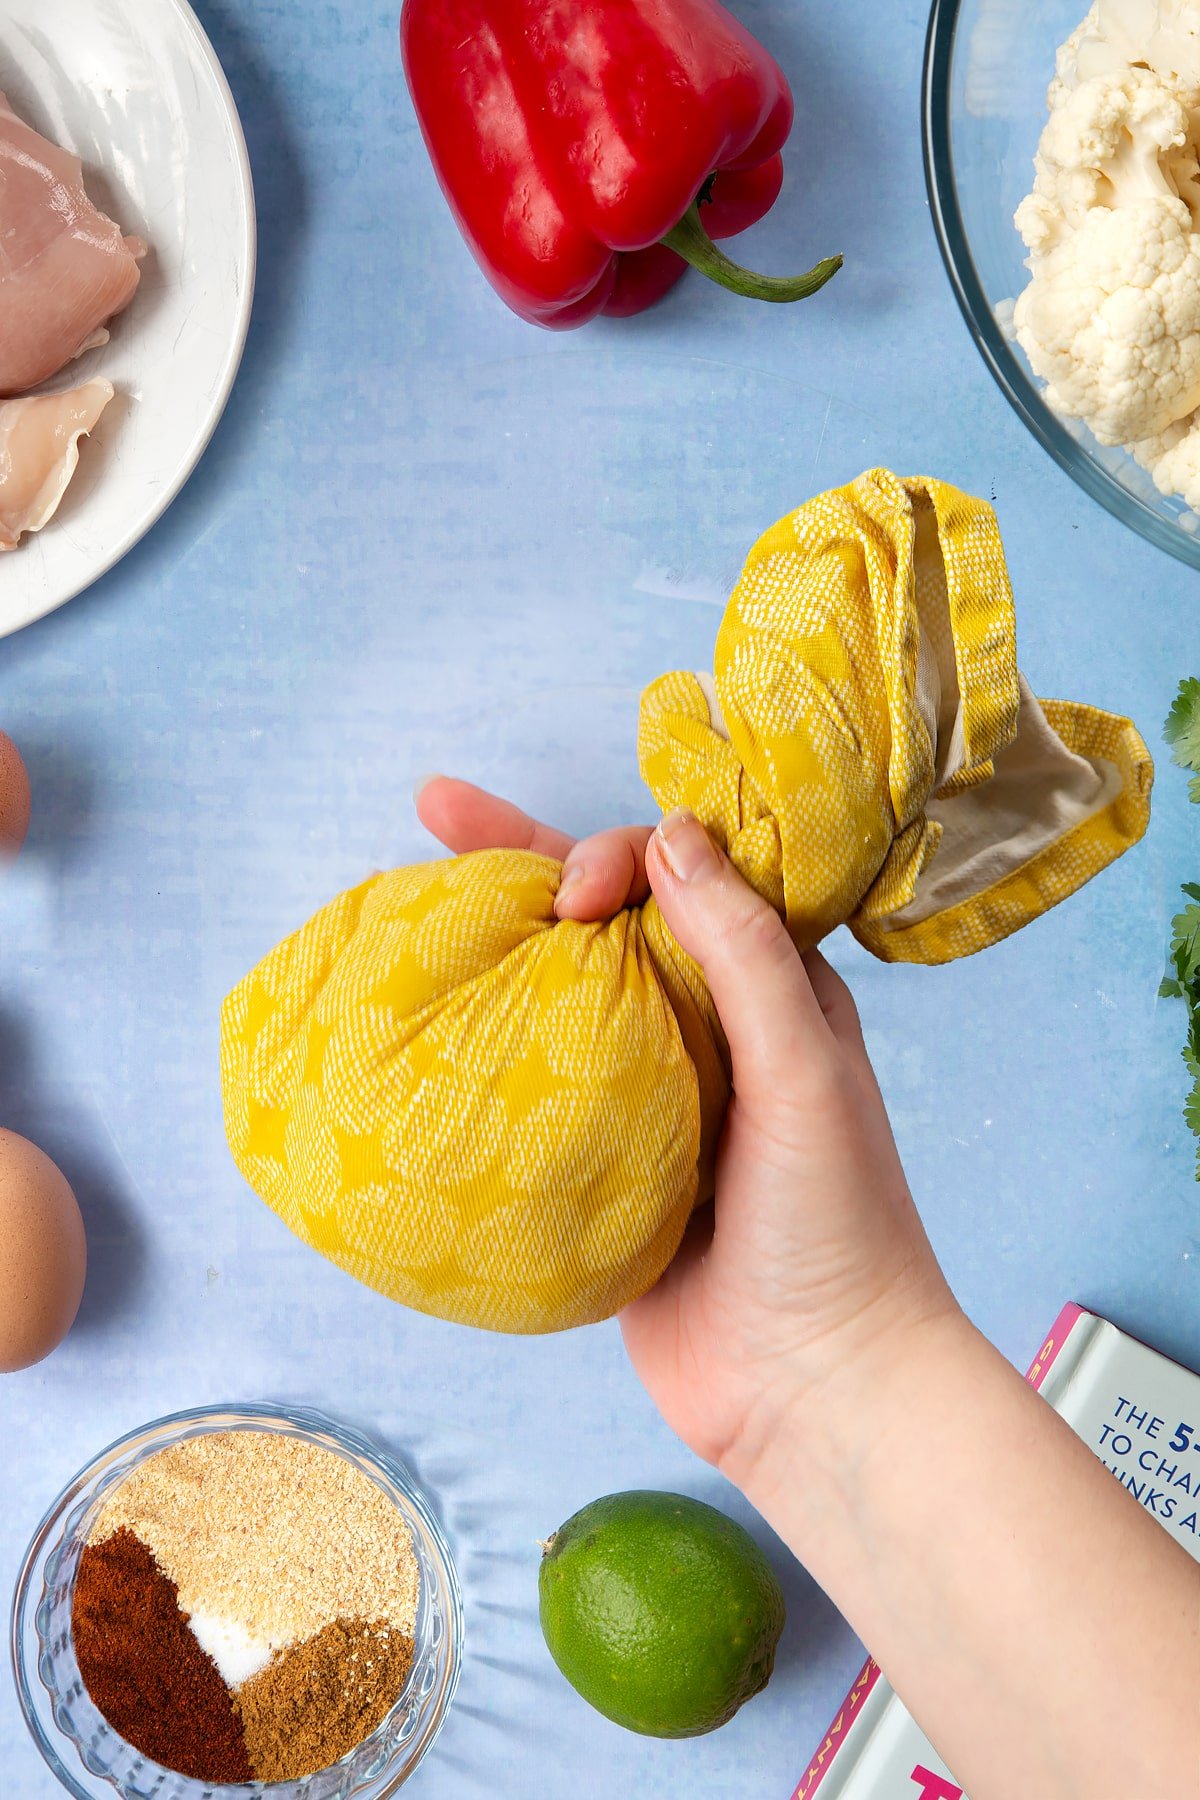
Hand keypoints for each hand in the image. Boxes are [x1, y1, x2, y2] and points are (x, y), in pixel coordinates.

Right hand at [415, 778, 957, 1493]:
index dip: (619, 854)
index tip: (570, 891)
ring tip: (409, 897)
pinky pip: (535, 1084)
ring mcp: (650, 1096)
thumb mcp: (803, 1072)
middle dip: (526, 857)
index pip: (685, 877)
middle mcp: (708, 1028)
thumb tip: (671, 833)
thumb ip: (744, 953)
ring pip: (560, 994)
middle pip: (608, 920)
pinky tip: (426, 1023)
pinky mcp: (602, 1164)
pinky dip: (483, 1047)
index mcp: (770, 990)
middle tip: (432, 807)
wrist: (812, 1391)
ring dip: (496, 943)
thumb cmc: (835, 1227)